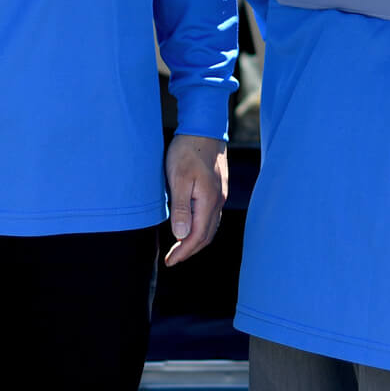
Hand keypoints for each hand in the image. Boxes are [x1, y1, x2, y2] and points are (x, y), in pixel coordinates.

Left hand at [163, 134, 227, 266]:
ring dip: (196, 240)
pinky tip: (190, 227)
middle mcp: (218, 201)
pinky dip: (201, 228)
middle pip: (207, 235)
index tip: (170, 261)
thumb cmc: (187, 151)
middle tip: (172, 259)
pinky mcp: (217, 188)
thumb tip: (181, 235)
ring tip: (180, 248)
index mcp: (209, 201)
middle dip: (189, 250)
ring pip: (210, 227)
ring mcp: (219, 195)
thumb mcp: (178, 179)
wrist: (203, 128)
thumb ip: (180, 208)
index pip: (198, 236)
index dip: (184, 252)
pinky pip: (211, 216)